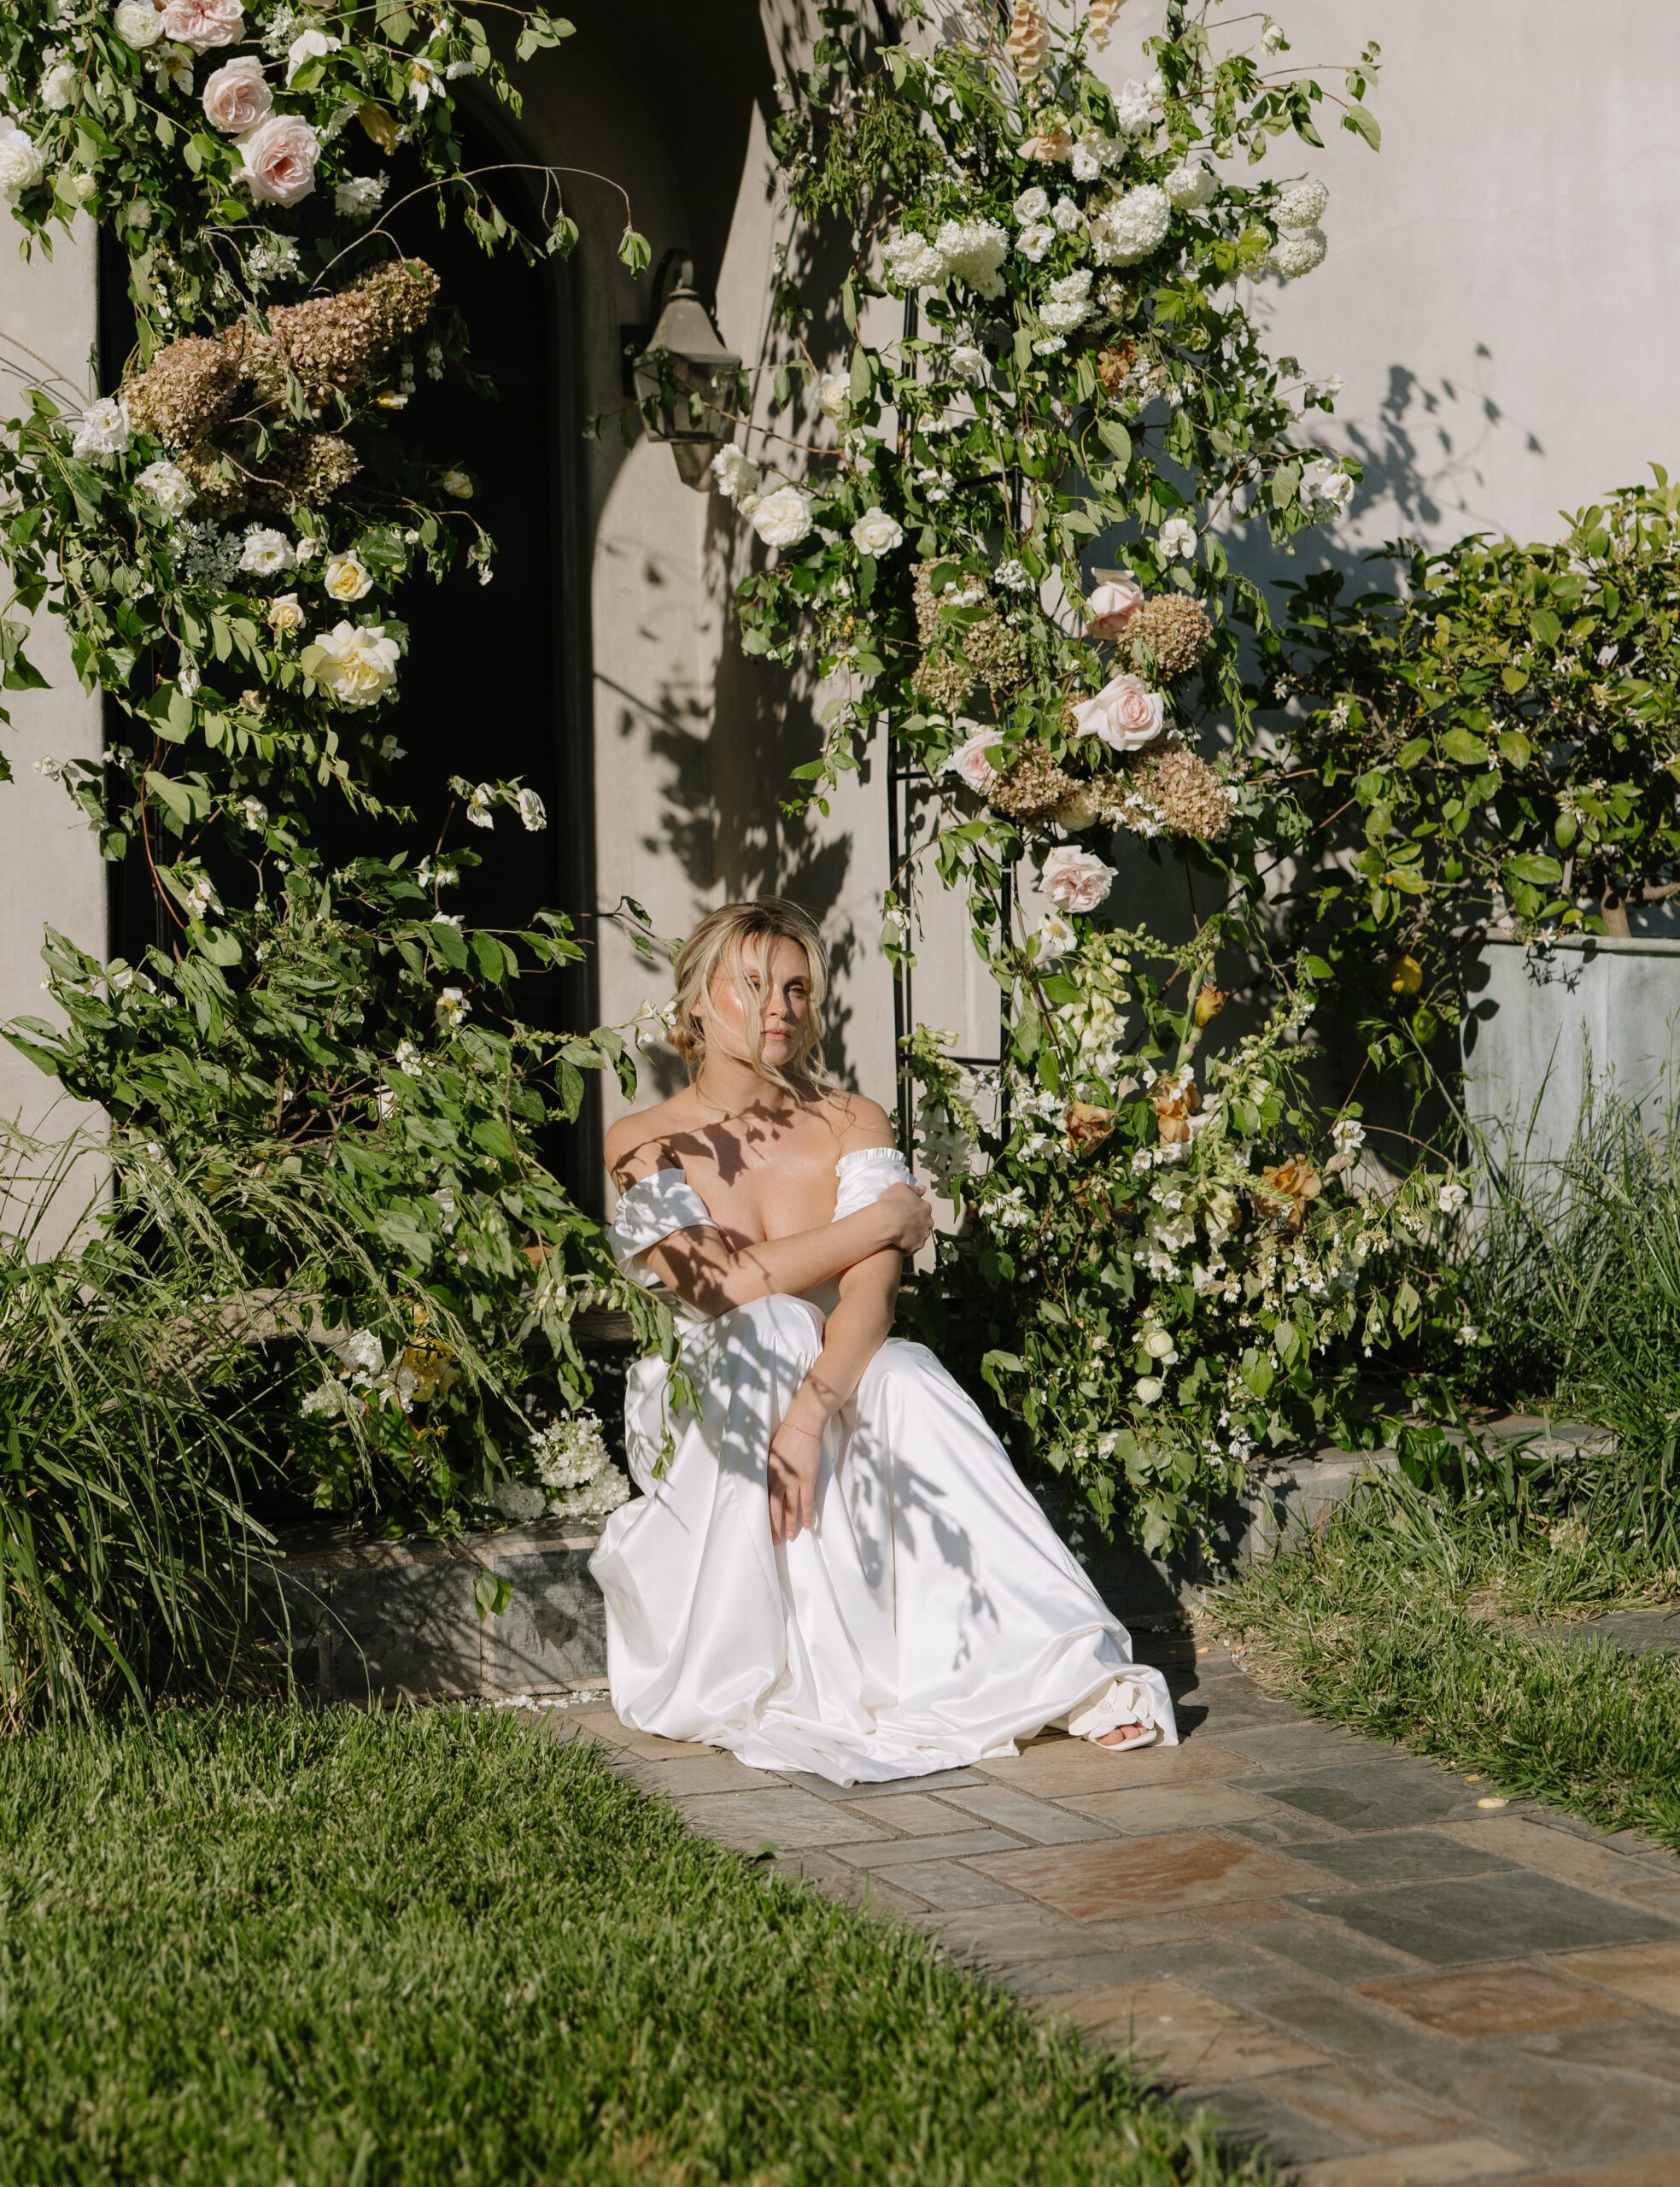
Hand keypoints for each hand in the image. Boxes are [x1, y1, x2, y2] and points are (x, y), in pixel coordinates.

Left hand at [767, 1417, 824, 1545]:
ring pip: (790, 1507)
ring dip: (790, 1524)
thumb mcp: (770, 1453)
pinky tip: (806, 1525)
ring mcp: (793, 1478)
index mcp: (767, 1473)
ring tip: (789, 1539)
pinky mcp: (807, 1476)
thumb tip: (764, 1482)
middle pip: (774, 1508)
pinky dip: (806, 1514)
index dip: (764, 1516)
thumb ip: (768, 1470)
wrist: (802, 1424)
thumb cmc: (786, 1436)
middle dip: (775, 1526)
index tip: (764, 1529)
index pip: (763, 1500)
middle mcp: (777, 1478)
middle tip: (775, 1542)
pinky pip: (806, 1500)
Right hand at [875, 1180, 932, 1254]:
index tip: (904, 1212)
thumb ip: (913, 1189)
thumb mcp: (900, 1188)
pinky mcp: (917, 1246)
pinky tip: (897, 1244)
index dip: (913, 1211)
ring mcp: (924, 1235)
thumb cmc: (892, 1202)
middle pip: (923, 1223)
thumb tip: (923, 1189)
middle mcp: (928, 1221)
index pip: (922, 1209)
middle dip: (915, 1223)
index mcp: (925, 1207)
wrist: (886, 1221)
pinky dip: (907, 1246)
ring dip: (912, 1235)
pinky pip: (913, 1247)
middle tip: (902, 1224)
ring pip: (919, 1235)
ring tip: (899, 1235)